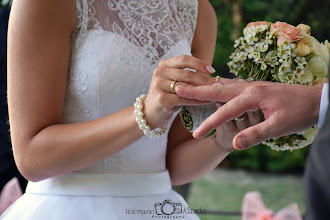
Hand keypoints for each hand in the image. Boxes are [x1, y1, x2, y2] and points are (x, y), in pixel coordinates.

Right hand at [143, 55, 216, 127]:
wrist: (151, 113)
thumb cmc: (168, 96)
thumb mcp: (176, 83)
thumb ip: (188, 76)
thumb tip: (211, 74)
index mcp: (164, 65)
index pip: (184, 59)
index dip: (199, 64)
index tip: (213, 70)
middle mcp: (159, 72)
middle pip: (187, 73)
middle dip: (204, 79)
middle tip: (218, 84)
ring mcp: (158, 85)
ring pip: (185, 86)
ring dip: (202, 90)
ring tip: (215, 93)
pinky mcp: (161, 98)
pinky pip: (183, 98)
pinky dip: (196, 100)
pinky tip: (206, 101)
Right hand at [176, 78, 321, 149]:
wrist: (316, 99)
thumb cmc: (298, 113)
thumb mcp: (279, 127)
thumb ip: (255, 135)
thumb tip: (235, 144)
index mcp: (253, 96)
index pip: (225, 111)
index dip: (210, 124)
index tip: (196, 134)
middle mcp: (249, 87)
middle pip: (217, 89)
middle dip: (197, 91)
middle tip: (178, 89)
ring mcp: (251, 85)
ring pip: (223, 85)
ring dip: (206, 86)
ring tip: (190, 85)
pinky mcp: (255, 87)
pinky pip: (231, 85)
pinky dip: (218, 86)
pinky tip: (214, 87)